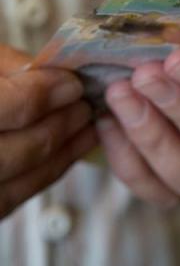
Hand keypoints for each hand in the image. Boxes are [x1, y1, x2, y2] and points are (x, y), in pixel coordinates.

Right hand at [0, 45, 95, 217]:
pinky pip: (8, 201)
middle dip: (59, 126)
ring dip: (61, 154)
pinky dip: (42, 176)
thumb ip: (5, 65)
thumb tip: (55, 76)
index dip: (43, 94)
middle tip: (84, 105)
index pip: (6, 108)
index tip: (72, 83)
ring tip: (85, 127)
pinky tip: (64, 152)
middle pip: (16, 151)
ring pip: (17, 183)